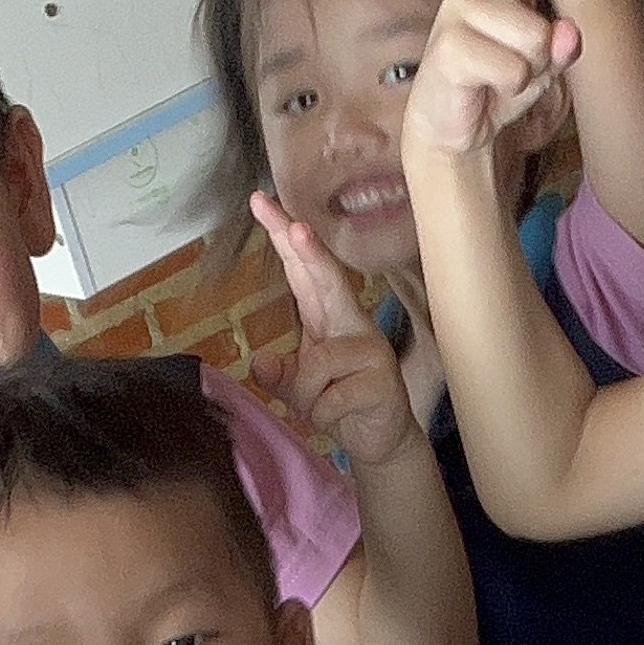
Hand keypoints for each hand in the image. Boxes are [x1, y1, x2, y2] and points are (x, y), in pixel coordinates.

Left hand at [248, 193, 416, 458]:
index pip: (303, 271)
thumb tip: (260, 362)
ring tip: (319, 409)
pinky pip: (331, 398)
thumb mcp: (298, 389)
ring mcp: (371, 350)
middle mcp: (352, 324)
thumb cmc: (340, 404)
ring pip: (317, 363)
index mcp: (328, 316)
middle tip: (292, 225)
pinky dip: (324, 415)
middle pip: (328, 281)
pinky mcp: (382, 381)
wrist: (381, 441)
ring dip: (305, 396)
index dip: (283, 238)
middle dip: (308, 252)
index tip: (262, 203)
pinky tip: (339, 416)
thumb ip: (278, 374)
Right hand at [400, 0, 596, 169]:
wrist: (453, 129)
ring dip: (531, 71)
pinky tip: (486, 90)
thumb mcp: (544, 61)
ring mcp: (459, 9)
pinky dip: (513, 91)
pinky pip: (514, 69)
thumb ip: (561, 44)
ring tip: (502, 79)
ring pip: (535, 36)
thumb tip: (567, 34)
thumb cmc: (499, 81)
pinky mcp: (449, 47)